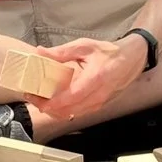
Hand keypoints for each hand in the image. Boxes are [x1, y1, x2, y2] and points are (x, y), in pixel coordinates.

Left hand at [29, 36, 147, 121]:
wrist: (130, 60)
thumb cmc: (108, 53)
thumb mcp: (85, 46)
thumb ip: (62, 51)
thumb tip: (40, 52)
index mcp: (96, 78)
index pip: (73, 96)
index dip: (54, 102)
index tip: (38, 99)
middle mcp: (98, 95)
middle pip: (69, 109)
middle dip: (47, 107)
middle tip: (31, 96)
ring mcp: (98, 103)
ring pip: (72, 114)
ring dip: (53, 110)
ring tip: (38, 99)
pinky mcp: (97, 106)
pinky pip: (77, 113)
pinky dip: (62, 111)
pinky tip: (52, 102)